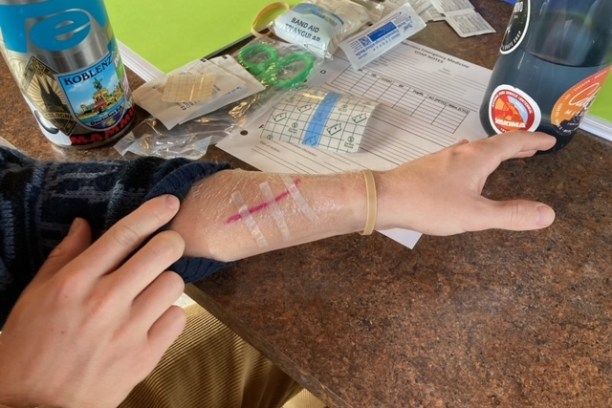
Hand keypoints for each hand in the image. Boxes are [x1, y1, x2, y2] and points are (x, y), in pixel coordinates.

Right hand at [0, 195, 186, 407]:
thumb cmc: (28, 350)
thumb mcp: (34, 297)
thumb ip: (64, 257)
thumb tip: (85, 224)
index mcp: (75, 282)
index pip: (125, 234)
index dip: (153, 213)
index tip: (170, 202)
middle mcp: (106, 301)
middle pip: (163, 251)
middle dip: (169, 242)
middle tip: (164, 248)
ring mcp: (129, 330)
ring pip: (175, 282)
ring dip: (166, 281)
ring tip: (150, 291)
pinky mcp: (145, 356)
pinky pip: (178, 317)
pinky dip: (168, 315)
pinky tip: (151, 320)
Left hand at [376, 131, 556, 234]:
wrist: (384, 198)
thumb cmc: (429, 205)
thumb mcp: (475, 215)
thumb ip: (510, 214)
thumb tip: (547, 214)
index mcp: (477, 157)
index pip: (513, 141)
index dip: (533, 140)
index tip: (550, 140)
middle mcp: (462, 152)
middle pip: (495, 144)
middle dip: (517, 146)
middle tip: (534, 149)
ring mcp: (443, 158)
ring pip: (477, 151)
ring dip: (496, 153)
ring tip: (507, 158)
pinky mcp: (430, 168)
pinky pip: (462, 159)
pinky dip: (477, 161)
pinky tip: (469, 172)